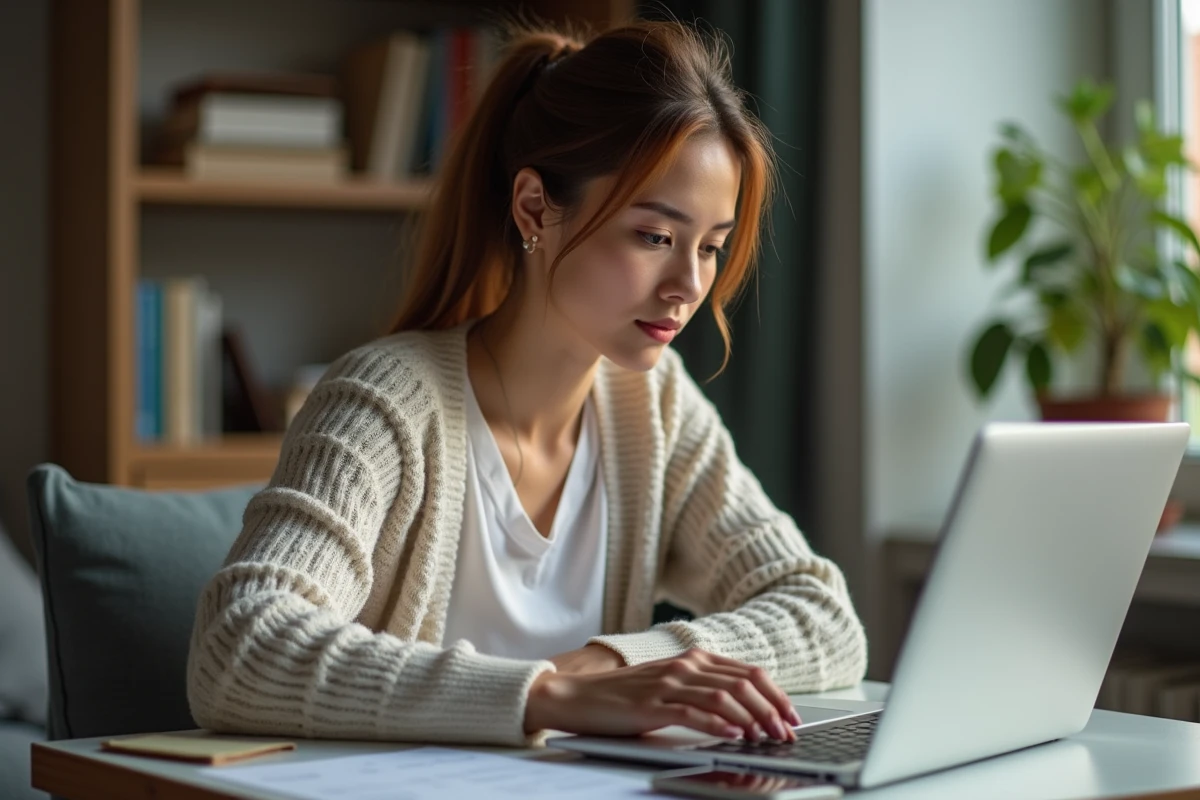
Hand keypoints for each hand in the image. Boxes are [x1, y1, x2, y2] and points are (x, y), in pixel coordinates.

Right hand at [525, 647, 799, 740]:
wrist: (577, 696)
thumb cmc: (625, 696)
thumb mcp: (670, 685)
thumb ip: (703, 688)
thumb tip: (746, 711)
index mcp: (693, 658)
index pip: (748, 672)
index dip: (775, 695)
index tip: (791, 717)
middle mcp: (684, 665)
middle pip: (742, 683)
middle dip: (770, 710)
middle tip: (785, 733)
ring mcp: (668, 684)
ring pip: (723, 697)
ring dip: (751, 719)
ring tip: (766, 738)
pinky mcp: (652, 705)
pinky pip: (692, 713)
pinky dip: (717, 725)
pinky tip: (733, 735)